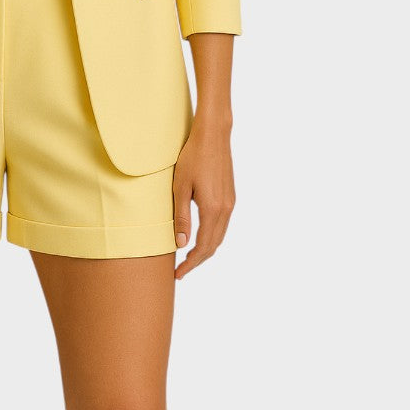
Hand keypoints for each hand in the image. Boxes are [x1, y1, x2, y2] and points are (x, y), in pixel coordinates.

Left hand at [172, 114, 234, 280]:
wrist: (213, 135)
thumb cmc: (192, 157)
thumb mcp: (180, 186)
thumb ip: (181, 217)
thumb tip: (181, 244)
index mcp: (212, 209)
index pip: (203, 247)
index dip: (191, 263)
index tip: (178, 274)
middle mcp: (226, 210)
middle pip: (214, 245)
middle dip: (197, 260)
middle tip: (180, 271)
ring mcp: (230, 203)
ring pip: (220, 236)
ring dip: (205, 249)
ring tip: (188, 257)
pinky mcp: (230, 196)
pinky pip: (223, 224)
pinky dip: (212, 236)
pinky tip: (200, 235)